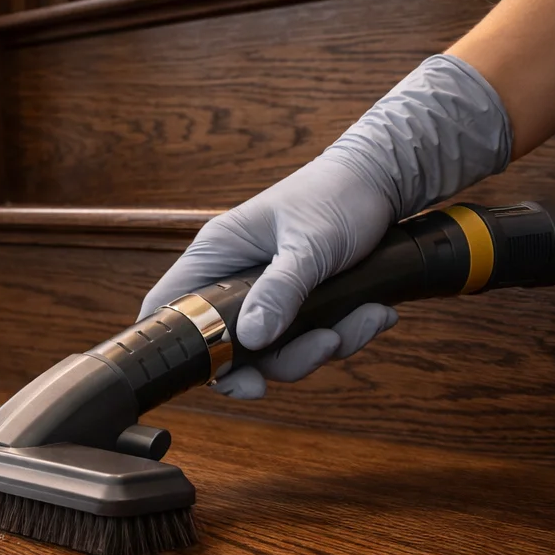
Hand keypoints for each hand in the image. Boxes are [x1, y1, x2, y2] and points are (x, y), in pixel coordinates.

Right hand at [138, 53, 512, 396]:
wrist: (383, 178)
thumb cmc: (338, 193)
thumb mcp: (310, 244)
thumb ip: (280, 289)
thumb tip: (253, 338)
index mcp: (218, 255)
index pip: (170, 308)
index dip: (180, 348)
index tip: (221, 375)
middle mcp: (234, 279)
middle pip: (232, 347)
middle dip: (281, 359)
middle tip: (324, 346)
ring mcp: (267, 295)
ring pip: (277, 351)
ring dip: (325, 346)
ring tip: (366, 317)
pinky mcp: (299, 305)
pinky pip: (311, 339)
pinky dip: (347, 332)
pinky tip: (375, 312)